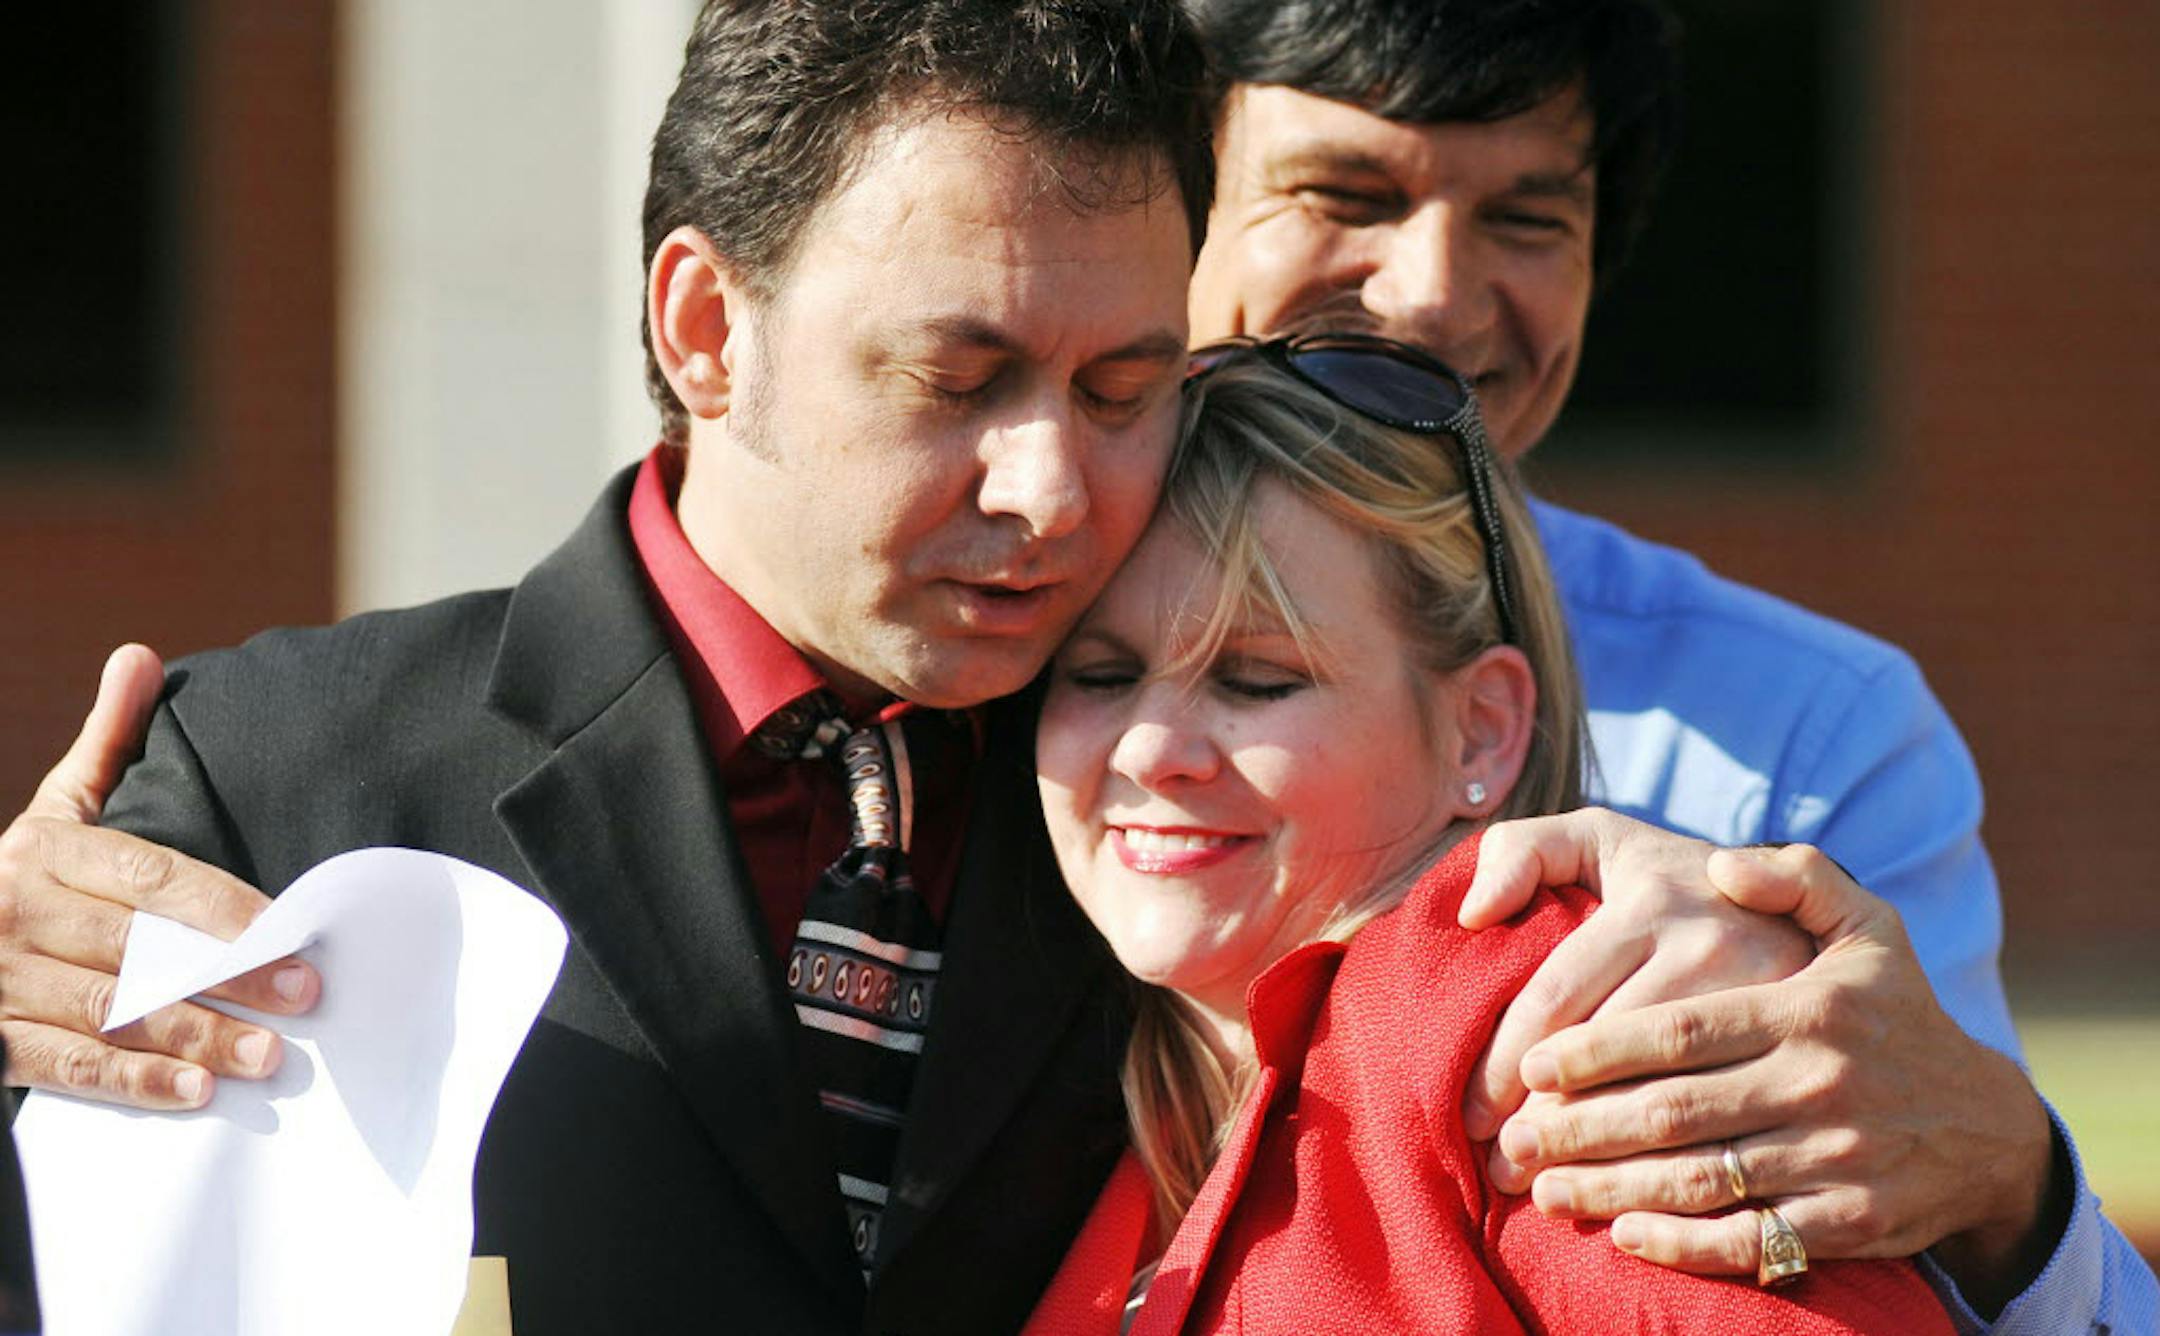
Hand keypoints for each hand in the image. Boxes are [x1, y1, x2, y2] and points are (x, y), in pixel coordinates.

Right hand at [0, 645, 318, 1108]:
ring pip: (107, 1011)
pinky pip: (64, 1065)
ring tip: (266, 1055)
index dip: (225, 910)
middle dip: (226, 975)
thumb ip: (104, 744)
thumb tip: (140, 656)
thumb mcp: (50, 811)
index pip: (152, 878)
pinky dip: (130, 1081)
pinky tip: (192, 1093)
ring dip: (191, 1035)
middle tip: (304, 999)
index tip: (295, 937)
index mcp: (42, 849)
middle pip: (139, 948)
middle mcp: (12, 909)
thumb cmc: (18, 879)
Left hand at [1494, 844, 2060, 1310]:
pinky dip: (1685, 1245)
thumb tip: (1722, 862)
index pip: (1679, 1028)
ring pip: (1702, 1178)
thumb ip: (1797, 875)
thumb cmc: (1893, 1012)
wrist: (1988, 1124)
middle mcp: (1823, 1081)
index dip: (1597, 1050)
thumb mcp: (1867, 924)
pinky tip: (1624, 1233)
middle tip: (1509, 1138)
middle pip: (1676, 1109)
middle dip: (1580, 1128)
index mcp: (1808, 1005)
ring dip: (1612, 1188)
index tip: (1532, 1064)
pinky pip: (1753, 1241)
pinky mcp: (1852, 1222)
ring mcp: (1839, 1157)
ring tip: (1542, 1188)